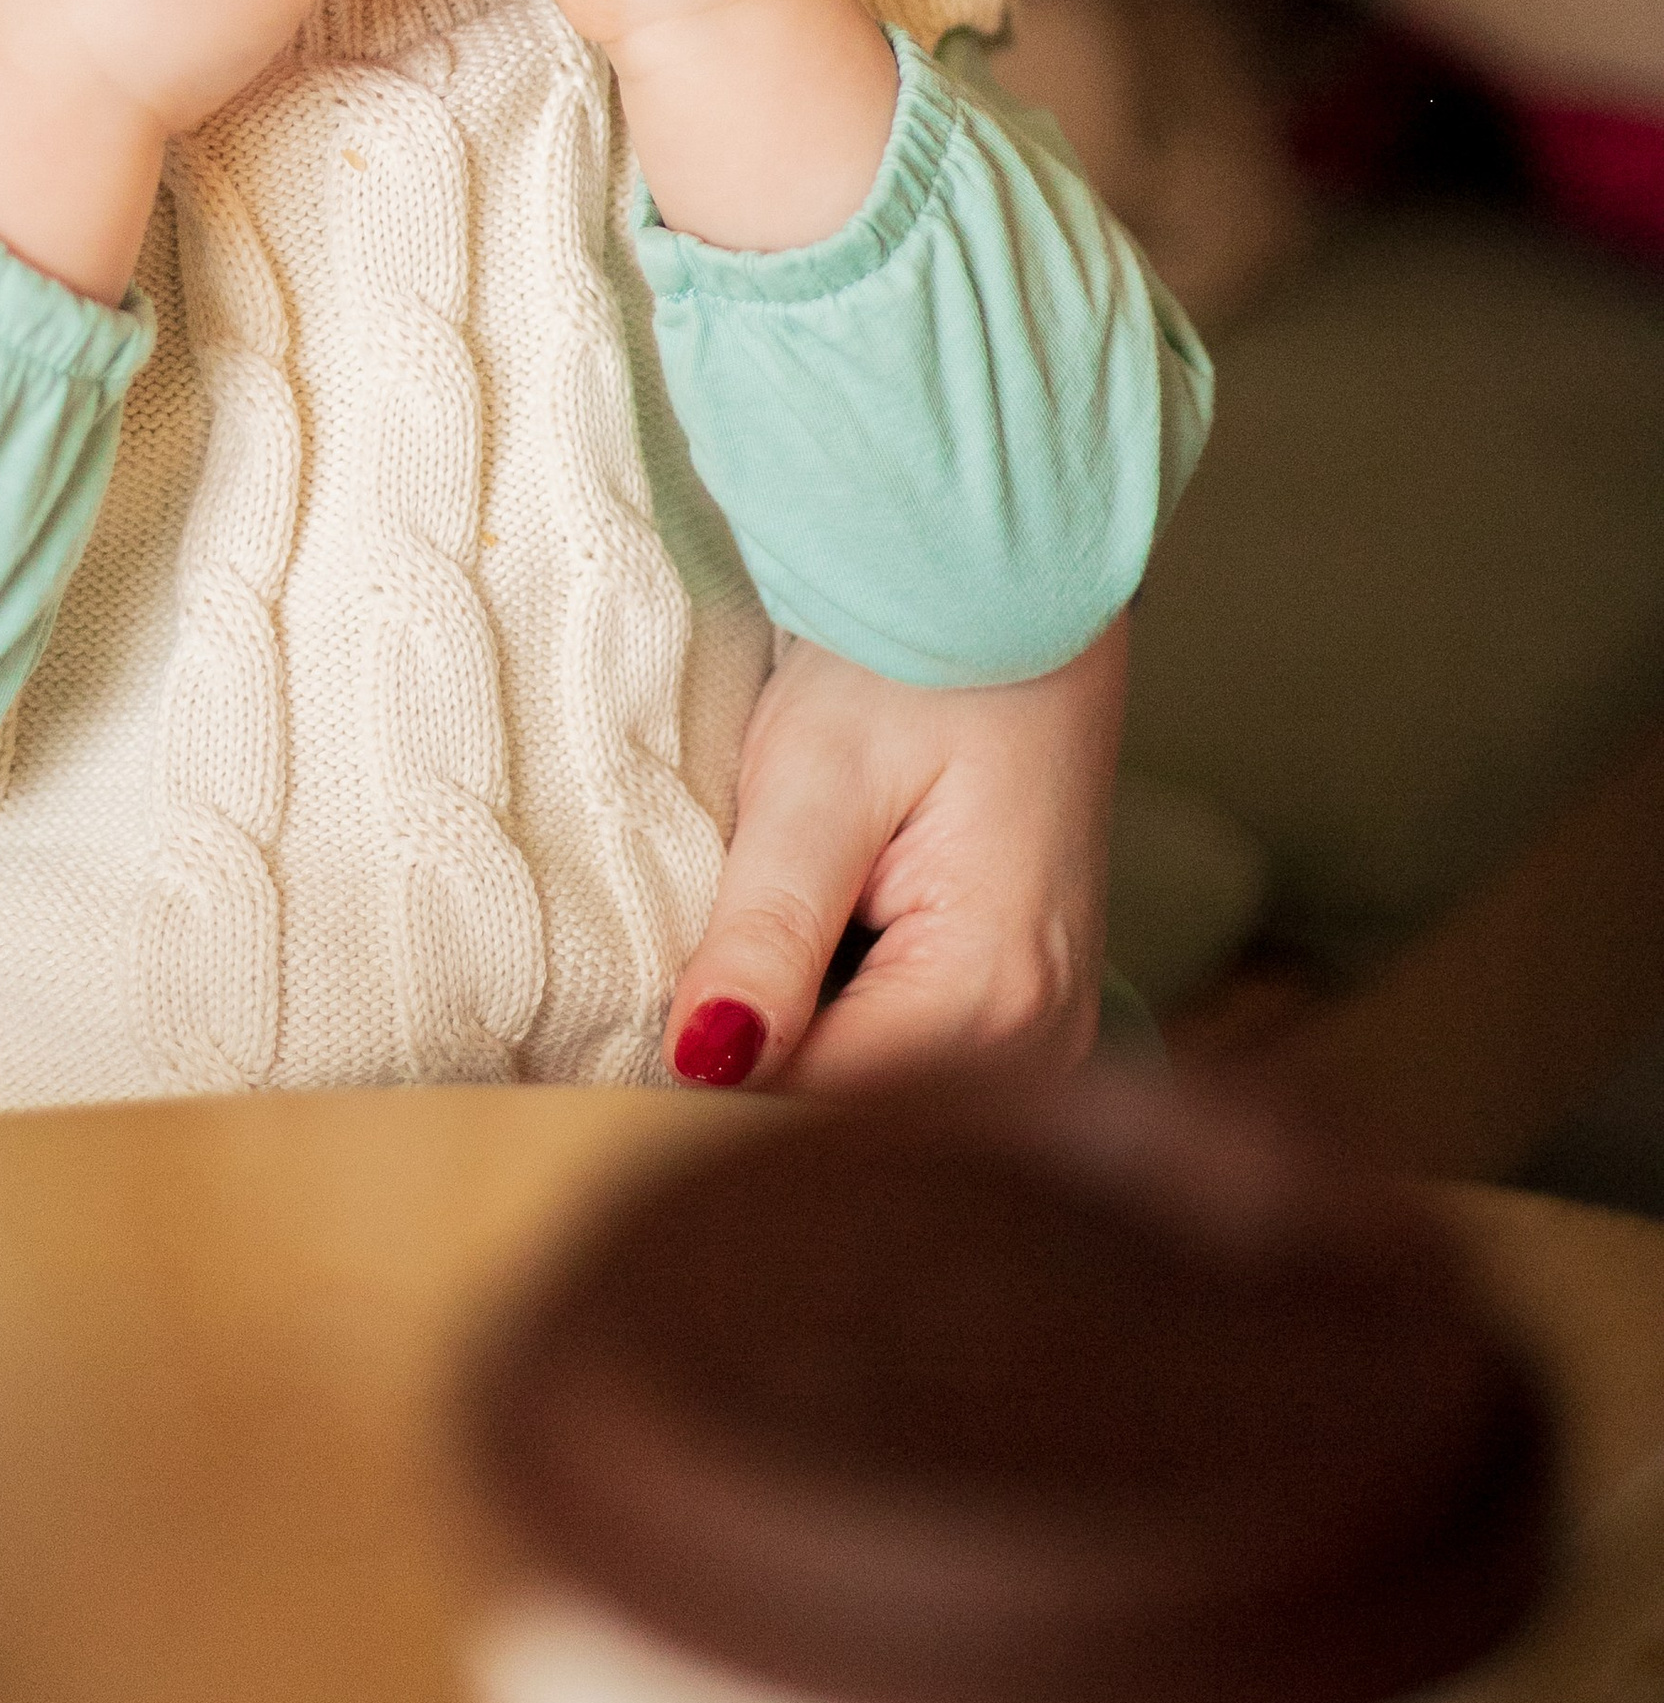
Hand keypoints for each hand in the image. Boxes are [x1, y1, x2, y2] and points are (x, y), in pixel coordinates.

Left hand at [663, 620, 1128, 1092]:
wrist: (1013, 594)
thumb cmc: (918, 666)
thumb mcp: (818, 780)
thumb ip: (767, 934)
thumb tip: (699, 1068)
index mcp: (994, 997)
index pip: (811, 1102)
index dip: (715, 1055)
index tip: (657, 979)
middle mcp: (1044, 1043)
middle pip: (849, 1108)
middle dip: (761, 1039)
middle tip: (728, 907)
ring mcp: (1046, 1033)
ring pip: (872, 1086)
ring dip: (802, 1019)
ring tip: (790, 895)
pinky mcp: (1025, 1007)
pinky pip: (908, 1050)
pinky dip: (842, 998)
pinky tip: (828, 914)